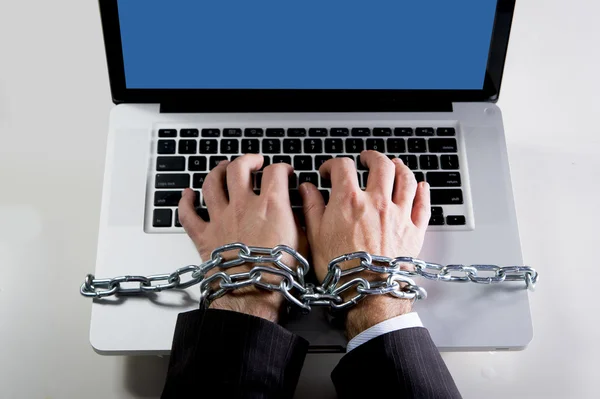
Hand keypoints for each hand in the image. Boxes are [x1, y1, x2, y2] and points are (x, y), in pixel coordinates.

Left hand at [178, 154, 306, 322]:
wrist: (252, 296)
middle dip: (248, 160)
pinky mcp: (204, 236)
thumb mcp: (303, 241)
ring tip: (223, 168)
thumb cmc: (278, 275)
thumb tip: (300, 206)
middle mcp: (242, 206)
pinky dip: (185, 202)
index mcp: (270, 205)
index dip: (282, 168)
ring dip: (218, 171)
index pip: (275, 171)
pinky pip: (188, 214)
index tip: (284, 172)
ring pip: (212, 183)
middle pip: (239, 168)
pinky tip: (188, 194)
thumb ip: (301, 218)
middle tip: (254, 162)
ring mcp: (220, 218)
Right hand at [300, 151, 430, 338]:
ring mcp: (399, 215)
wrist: (368, 293)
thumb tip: (307, 189)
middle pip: (381, 165)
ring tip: (394, 164)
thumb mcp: (315, 236)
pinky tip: (420, 185)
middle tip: (365, 158)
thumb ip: (312, 207)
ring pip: (405, 178)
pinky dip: (422, 191)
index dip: (333, 165)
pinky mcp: (414, 230)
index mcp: (349, 201)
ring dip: (399, 167)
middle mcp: (377, 202)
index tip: (329, 171)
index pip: (343, 167)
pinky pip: (423, 204)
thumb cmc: (340, 270)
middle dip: (371, 157)